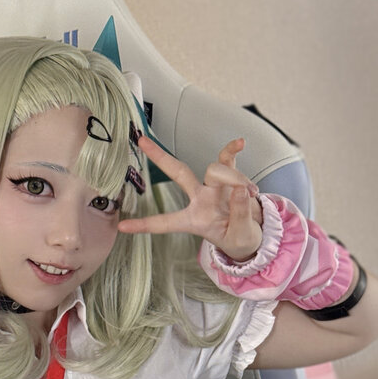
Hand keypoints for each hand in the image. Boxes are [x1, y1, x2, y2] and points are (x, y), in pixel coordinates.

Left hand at [117, 136, 263, 260]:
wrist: (256, 233)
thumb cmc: (240, 239)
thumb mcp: (240, 236)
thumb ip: (240, 214)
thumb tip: (239, 189)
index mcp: (193, 220)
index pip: (164, 223)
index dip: (144, 225)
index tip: (121, 227)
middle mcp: (199, 199)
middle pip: (178, 172)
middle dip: (160, 157)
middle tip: (141, 140)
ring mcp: (213, 186)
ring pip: (215, 169)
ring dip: (235, 178)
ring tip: (250, 193)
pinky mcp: (229, 176)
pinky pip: (229, 157)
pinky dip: (233, 151)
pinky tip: (241, 146)